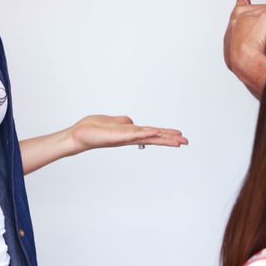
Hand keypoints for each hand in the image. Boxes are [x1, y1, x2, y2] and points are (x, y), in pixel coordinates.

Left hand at [70, 115, 188, 150]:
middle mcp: (130, 137)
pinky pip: (134, 134)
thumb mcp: (113, 122)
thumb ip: (124, 123)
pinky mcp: (118, 136)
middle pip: (155, 138)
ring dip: (163, 138)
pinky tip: (155, 132)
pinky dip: (146, 133)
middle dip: (170, 140)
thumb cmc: (93, 130)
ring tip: (177, 140)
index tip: (180, 137)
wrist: (79, 136)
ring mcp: (125, 137)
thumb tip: (132, 122)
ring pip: (149, 137)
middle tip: (186, 142)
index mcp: (131, 134)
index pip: (153, 134)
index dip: (167, 135)